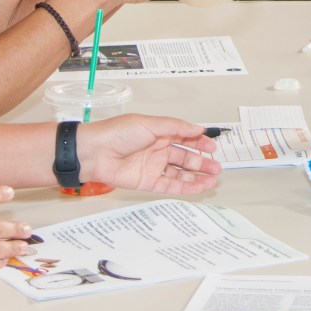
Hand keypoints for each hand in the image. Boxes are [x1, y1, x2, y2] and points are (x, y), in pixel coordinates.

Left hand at [79, 114, 222, 193]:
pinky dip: (185, 187)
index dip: (199, 142)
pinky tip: (198, 187)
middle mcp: (157, 150)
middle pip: (185, 157)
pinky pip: (170, 185)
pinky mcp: (147, 182)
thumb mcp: (150, 123)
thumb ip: (175, 127)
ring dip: (197, 176)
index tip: (212, 147)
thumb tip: (197, 127)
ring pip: (180, 173)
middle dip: (202, 162)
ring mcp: (153, 167)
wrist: (94, 152)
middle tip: (216, 166)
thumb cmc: (116, 133)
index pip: (184, 137)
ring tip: (212, 179)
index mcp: (159, 133)